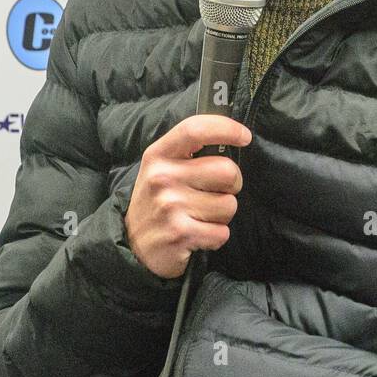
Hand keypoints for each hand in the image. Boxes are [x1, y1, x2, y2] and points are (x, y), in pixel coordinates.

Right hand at [123, 114, 250, 278]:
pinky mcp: (180, 233)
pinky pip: (222, 232)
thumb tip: (232, 135)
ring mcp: (170, 206)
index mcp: (158, 155)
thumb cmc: (157, 202)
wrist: (132, 247)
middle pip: (227, 170)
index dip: (226, 128)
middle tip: (216, 193)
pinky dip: (216, 236)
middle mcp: (162, 177)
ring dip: (222, 214)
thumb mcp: (161, 168)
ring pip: (229, 204)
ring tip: (200, 216)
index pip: (196, 130)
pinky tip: (198, 234)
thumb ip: (190, 151)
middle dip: (232, 184)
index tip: (244, 137)